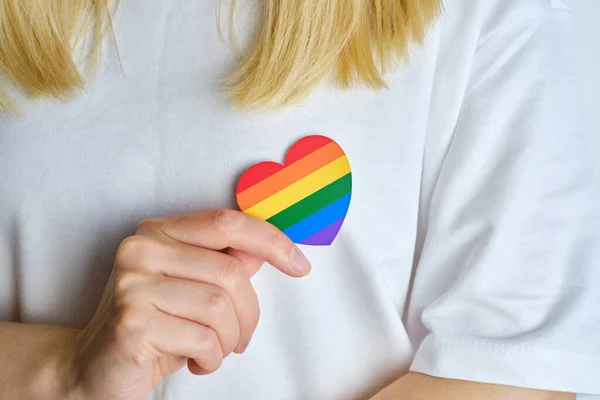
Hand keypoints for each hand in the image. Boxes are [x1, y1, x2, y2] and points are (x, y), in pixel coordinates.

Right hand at [67, 210, 310, 399]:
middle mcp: (140, 249)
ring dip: (230, 339)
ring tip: (215, 350)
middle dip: (249, 313)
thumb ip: (226, 263)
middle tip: (242, 337)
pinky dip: (212, 358)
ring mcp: (132, 284)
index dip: (271, 240)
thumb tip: (269, 248)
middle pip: (230, 272)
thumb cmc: (154, 327)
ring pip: (220, 306)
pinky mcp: (131, 322)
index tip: (299, 264)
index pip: (226, 222)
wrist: (96, 369)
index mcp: (158, 232)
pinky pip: (202, 338)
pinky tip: (196, 361)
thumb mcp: (193, 289)